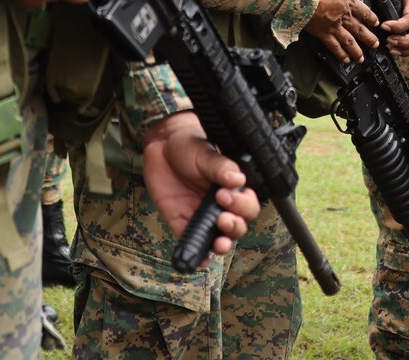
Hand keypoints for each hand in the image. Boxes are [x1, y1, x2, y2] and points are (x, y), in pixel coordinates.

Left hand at [142, 111, 261, 262]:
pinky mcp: (182, 224)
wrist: (160, 146)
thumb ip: (221, 167)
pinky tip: (199, 261)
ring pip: (220, 239)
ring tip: (219, 243)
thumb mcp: (205, 153)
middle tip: (222, 218)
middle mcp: (221, 206)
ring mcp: (203, 217)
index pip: (247, 205)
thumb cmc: (189, 146)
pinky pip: (192, 244)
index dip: (241, 205)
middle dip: (235, 227)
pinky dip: (197, 256)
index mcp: (233, 188)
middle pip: (238, 226)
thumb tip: (237, 179)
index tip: (224, 195)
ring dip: (223, 244)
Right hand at [306, 0, 378, 62]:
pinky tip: (344, 60)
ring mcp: (334, 26)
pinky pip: (334, 46)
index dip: (371, 18)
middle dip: (369, 38)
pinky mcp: (323, 33)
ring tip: (362, 58)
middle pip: (359, 29)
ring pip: (349, 41)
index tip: (377, 23)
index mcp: (349, 2)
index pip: (364, 12)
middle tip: (376, 45)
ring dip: (357, 50)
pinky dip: (339, 54)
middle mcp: (344, 16)